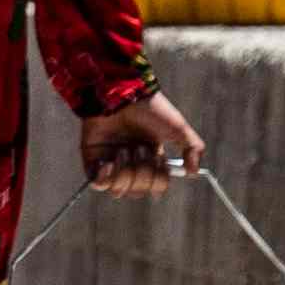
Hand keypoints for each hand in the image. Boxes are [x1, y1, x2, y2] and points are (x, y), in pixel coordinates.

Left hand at [79, 92, 200, 198]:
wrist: (122, 94)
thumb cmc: (150, 108)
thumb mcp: (178, 128)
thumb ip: (192, 148)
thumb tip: (193, 172)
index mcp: (150, 158)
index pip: (156, 186)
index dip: (159, 178)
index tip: (158, 157)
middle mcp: (131, 163)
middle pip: (138, 191)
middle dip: (142, 171)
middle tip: (139, 147)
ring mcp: (110, 162)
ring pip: (119, 191)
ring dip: (125, 172)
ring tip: (123, 150)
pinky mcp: (92, 159)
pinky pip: (97, 184)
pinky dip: (105, 178)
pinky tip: (108, 163)